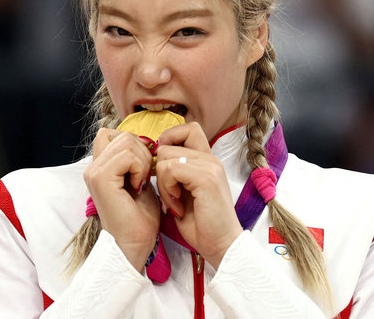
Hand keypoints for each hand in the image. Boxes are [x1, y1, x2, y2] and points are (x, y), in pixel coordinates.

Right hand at [84, 128, 159, 270]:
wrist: (135, 243)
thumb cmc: (140, 216)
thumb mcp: (140, 179)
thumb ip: (137, 159)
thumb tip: (147, 141)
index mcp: (100, 166)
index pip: (113, 133)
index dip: (134, 143)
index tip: (144, 166)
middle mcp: (93, 167)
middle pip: (123, 135)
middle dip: (143, 152)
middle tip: (144, 177)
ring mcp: (94, 172)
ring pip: (127, 141)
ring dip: (143, 160)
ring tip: (141, 182)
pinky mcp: (101, 179)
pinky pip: (128, 156)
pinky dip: (140, 168)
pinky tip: (139, 186)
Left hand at [156, 122, 242, 268]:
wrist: (221, 245)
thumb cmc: (201, 224)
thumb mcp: (184, 192)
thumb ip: (174, 173)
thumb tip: (152, 160)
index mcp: (207, 159)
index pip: (186, 128)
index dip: (168, 141)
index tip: (163, 170)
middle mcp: (210, 158)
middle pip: (168, 143)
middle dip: (159, 169)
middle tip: (168, 193)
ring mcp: (210, 166)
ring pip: (165, 156)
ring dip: (162, 183)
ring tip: (173, 202)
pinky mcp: (206, 178)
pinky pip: (170, 170)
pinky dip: (166, 190)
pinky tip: (176, 207)